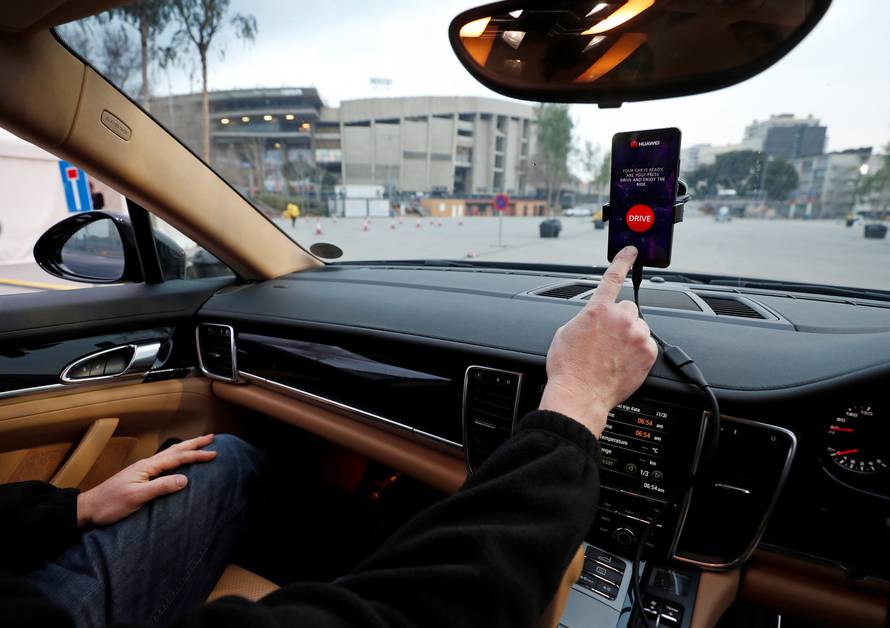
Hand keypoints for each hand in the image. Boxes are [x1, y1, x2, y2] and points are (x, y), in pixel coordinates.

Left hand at [76, 434, 216, 526]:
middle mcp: (147, 465)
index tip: (214, 453)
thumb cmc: (111, 504)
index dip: (197, 455)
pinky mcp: (141, 477)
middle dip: (194, 443)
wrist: (89, 509)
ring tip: (199, 443)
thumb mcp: (137, 497)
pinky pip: (164, 463)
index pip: (177, 458)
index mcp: (148, 467)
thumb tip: (185, 479)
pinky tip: (178, 461)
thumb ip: (161, 486)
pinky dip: (177, 458)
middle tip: (212, 437)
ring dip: (186, 448)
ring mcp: (143, 470)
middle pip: (175, 450)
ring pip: (170, 454)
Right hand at [539, 247, 657, 436]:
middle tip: (607, 339)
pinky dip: (637, 352)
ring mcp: (637, 335)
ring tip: (613, 355)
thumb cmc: (568, 369)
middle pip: (627, 308)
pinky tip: (622, 363)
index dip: (623, 261)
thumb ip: (584, 319)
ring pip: (638, 327)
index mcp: (597, 310)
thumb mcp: (565, 333)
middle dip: (619, 320)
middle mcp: (620, 319)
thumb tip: (592, 320)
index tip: (632, 250)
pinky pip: (646, 344)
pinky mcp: (648, 352)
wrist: (580, 395)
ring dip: (629, 336)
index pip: (613, 277)